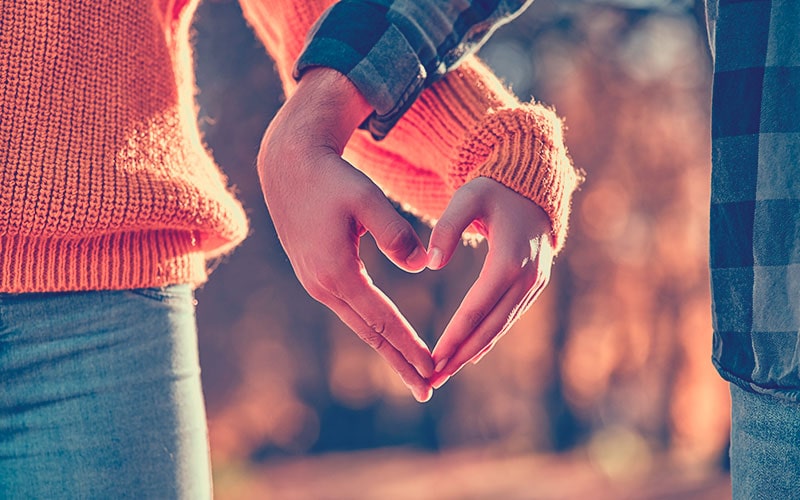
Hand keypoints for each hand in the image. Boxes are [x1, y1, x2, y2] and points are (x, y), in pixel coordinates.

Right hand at [257, 68, 433, 401]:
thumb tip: (421, 266)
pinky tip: (387, 338)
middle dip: (399, 363)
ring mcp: (316, 284)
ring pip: (360, 326)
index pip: (382, 319)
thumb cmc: (332, 179)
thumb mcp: (367, 199)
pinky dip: (373, 329)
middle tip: (427, 391)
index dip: (409, 345)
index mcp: (337, 272)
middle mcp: (323, 286)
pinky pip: (351, 311)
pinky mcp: (317, 276)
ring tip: (413, 372)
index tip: (433, 368)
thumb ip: (396, 233)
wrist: (290, 167)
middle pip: (369, 334)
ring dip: (387, 350)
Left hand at [428, 177, 553, 388]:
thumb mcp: (467, 197)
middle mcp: (527, 277)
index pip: (477, 307)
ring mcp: (535, 284)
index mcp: (510, 259)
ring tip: (444, 373)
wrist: (532, 186)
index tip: (433, 357)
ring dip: (473, 352)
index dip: (455, 335)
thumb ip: (446, 228)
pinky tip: (469, 354)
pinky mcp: (535, 286)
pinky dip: (488, 338)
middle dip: (461, 356)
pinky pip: (508, 318)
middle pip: (490, 327)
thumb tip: (430, 264)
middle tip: (433, 380)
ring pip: (501, 327)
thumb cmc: (494, 190)